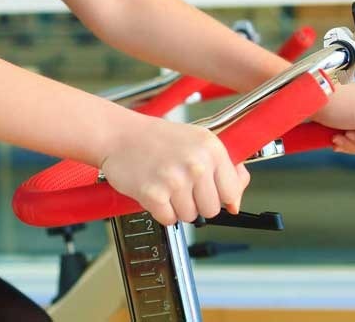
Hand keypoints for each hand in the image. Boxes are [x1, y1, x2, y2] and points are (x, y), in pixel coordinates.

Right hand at [99, 116, 249, 225]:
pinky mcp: (154, 194)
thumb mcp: (197, 141)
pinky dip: (160, 210)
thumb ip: (223, 168)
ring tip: (165, 185)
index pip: (232, 192)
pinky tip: (154, 191)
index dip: (220, 196)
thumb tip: (236, 201)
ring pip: (190, 217)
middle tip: (180, 185)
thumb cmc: (155, 139)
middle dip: (196, 203)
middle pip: (211, 210)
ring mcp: (175, 179)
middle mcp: (195, 163)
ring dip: (176, 207)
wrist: (118, 135)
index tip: (208, 191)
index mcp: (211, 148)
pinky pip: (168, 219)